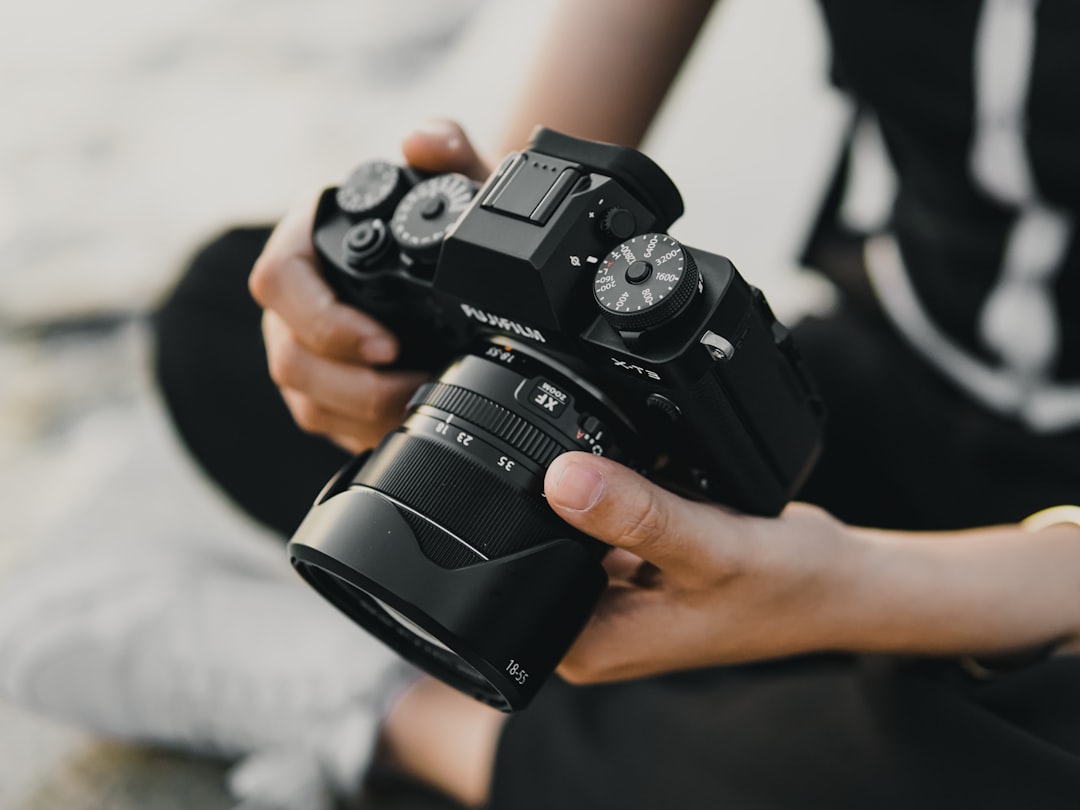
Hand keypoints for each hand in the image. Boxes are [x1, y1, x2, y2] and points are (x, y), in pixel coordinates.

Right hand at [249, 121, 491, 452]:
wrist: (453, 264)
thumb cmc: (444, 220)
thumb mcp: (458, 182)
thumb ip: (448, 149)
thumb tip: (424, 142)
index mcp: (308, 240)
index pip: (279, 280)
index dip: (324, 320)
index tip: (386, 343)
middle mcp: (295, 296)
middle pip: (288, 353)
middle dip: (350, 382)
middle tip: (411, 385)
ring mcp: (301, 343)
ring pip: (303, 393)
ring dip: (359, 411)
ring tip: (416, 404)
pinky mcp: (319, 384)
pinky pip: (324, 418)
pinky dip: (364, 427)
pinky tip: (404, 421)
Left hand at [544, 452, 858, 682]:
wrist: (838, 582)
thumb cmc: (785, 589)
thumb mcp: (708, 550)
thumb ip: (636, 515)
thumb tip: (562, 478)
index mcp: (590, 645)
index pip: (515, 571)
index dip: (528, 516)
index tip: (569, 477)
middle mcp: (593, 624)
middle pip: (538, 540)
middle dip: (570, 499)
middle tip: (632, 481)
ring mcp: (613, 595)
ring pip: (570, 523)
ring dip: (601, 493)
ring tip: (659, 488)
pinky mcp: (634, 567)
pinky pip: (605, 516)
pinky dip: (624, 492)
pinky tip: (664, 483)